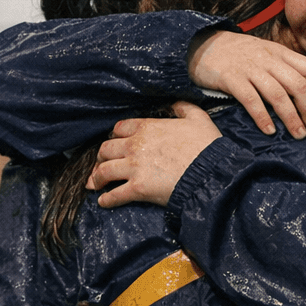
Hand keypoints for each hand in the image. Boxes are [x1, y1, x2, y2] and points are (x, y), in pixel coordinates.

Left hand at [88, 101, 221, 207]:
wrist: (211, 173)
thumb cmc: (207, 146)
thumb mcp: (198, 117)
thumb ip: (183, 107)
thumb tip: (175, 103)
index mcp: (147, 127)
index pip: (119, 128)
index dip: (115, 135)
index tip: (115, 142)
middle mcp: (135, 146)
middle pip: (106, 149)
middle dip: (101, 157)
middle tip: (101, 163)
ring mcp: (134, 168)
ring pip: (104, 171)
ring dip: (96, 178)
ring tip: (94, 184)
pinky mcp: (137, 189)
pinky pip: (114, 195)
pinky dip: (106, 200)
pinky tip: (103, 202)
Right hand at [188, 30, 305, 137]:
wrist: (198, 44)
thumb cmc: (234, 52)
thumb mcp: (262, 51)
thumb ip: (283, 64)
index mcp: (278, 52)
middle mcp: (267, 59)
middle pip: (297, 84)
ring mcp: (249, 68)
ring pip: (277, 94)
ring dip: (290, 117)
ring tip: (297, 133)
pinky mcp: (231, 78)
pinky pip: (251, 100)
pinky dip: (262, 117)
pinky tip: (269, 131)